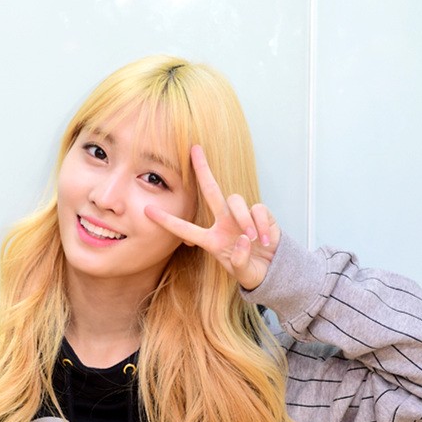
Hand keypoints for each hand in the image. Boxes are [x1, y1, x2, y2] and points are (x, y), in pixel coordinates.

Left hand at [144, 145, 280, 290]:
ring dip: (244, 219)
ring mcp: (241, 216)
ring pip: (235, 200)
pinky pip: (258, 209)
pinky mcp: (260, 213)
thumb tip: (242, 240)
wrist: (274, 269)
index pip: (185, 229)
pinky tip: (266, 240)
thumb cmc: (251, 270)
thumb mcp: (242, 273)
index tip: (147, 210)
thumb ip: (239, 261)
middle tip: (194, 149)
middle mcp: (223, 224)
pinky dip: (262, 224)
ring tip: (254, 240)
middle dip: (203, 169)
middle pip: (211, 191)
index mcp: (211, 240)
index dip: (167, 221)